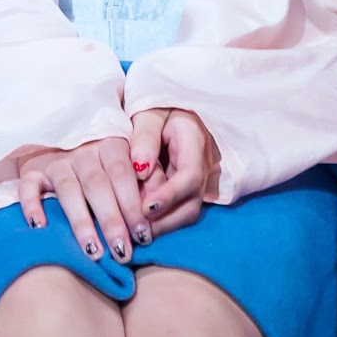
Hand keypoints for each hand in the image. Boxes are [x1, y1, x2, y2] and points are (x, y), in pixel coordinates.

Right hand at [18, 138, 153, 261]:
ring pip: (68, 190)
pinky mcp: (32, 170)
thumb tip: (158, 208)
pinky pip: (29, 186)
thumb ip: (148, 179)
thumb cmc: (106, 158)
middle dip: (111, 220)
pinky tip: (40, 228)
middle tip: (122, 253)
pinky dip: (32, 206)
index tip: (144, 236)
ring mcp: (56, 159)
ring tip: (93, 252)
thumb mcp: (131, 157)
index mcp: (110, 143)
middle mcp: (83, 149)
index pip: (122, 174)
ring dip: (81, 222)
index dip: (133, 205)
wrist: (63, 132)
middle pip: (97, 185)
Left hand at [129, 108, 218, 236]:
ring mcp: (199, 180)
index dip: (169, 196)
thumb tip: (140, 168)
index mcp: (194, 141)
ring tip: (133, 228)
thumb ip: (144, 136)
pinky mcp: (189, 190)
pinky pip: (179, 211)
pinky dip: (160, 221)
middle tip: (133, 227)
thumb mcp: (148, 112)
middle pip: (191, 204)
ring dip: (161, 225)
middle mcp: (203, 165)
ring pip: (186, 213)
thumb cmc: (156, 107)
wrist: (169, 109)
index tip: (144, 208)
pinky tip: (139, 222)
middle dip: (163, 220)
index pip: (190, 176)